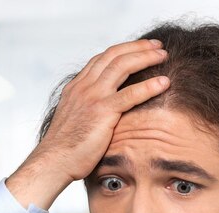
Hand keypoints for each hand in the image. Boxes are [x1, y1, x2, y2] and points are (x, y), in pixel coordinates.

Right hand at [6, 39, 169, 209]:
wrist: (54, 161)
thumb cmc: (65, 149)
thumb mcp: (74, 120)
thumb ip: (87, 109)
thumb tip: (100, 112)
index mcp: (76, 87)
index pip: (101, 58)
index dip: (123, 50)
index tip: (140, 48)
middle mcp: (84, 87)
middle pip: (113, 55)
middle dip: (138, 47)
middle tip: (157, 45)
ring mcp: (92, 97)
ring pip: (122, 66)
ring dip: (146, 57)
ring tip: (164, 55)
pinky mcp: (102, 112)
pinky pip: (130, 94)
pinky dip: (149, 86)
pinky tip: (164, 82)